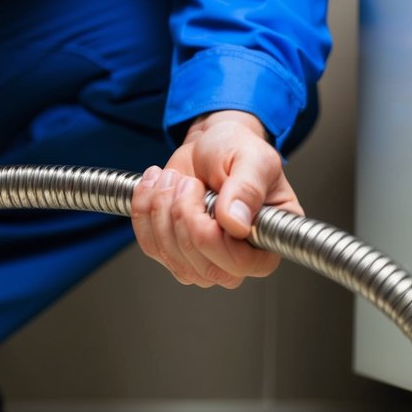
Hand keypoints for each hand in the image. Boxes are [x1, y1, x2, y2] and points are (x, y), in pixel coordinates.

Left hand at [131, 110, 302, 287]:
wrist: (209, 146)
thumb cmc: (237, 151)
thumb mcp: (253, 160)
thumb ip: (248, 190)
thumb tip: (236, 225)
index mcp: (266, 245)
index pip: (235, 263)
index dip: (207, 231)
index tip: (201, 191)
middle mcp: (237, 263)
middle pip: (198, 266)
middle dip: (181, 214)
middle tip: (188, 182)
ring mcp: (204, 264)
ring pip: (169, 255)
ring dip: (161, 209)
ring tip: (174, 180)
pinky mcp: (175, 255)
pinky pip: (150, 245)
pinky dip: (144, 211)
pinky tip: (157, 186)